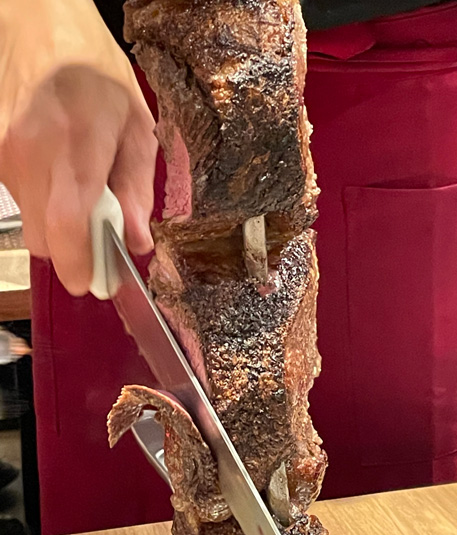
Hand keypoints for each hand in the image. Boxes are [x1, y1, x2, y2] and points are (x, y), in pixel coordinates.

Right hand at [0, 65, 156, 295]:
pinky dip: (41, 198)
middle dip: (72, 248)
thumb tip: (137, 241)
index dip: (79, 266)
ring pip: (30, 222)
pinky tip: (56, 168)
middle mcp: (30, 157)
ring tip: (77, 182)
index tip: (93, 281)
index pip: (66, 230)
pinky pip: (20, 199)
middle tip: (96, 230)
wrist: (34, 25)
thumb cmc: (92, 70)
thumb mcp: (134, 125)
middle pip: (43, 241)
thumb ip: (137, 190)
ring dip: (57, 218)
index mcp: (75, 147)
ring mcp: (4, 157)